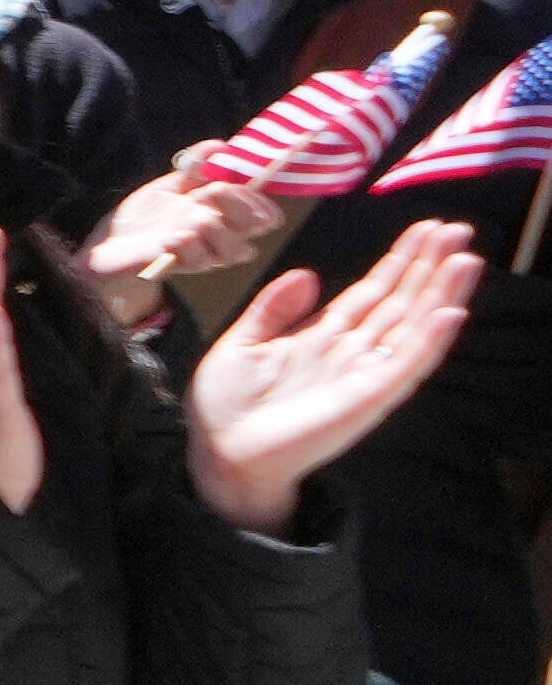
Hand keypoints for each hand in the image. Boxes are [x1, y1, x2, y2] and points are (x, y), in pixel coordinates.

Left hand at [76, 153, 293, 328]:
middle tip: (215, 190)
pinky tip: (171, 236)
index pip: (262, 217)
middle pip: (253, 230)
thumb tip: (219, 144)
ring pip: (231, 250)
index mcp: (225, 220)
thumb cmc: (151, 215)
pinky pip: (196, 261)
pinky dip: (187, 245)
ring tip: (193, 213)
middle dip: (240, 207)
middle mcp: (219, 240)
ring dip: (215, 227)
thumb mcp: (173, 186)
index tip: (240, 184)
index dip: (259, 203)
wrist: (114, 242)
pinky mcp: (177, 266)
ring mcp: (201, 255)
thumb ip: (196, 167)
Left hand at [181, 213, 487, 528]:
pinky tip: (449, 314)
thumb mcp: (242, 344)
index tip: (426, 228)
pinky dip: (429, 341)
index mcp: (323, 337)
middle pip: (401, 301)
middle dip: (429, 266)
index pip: (373, 291)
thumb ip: (274, 309)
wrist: (218, 456)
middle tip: (458, 228)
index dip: (400, 260)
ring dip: (441, 294)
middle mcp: (351, 354)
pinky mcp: (366, 400)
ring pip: (413, 327)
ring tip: (466, 260)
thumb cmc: (226, 408)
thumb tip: (308, 275)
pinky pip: (405, 367)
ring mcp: (363, 376)